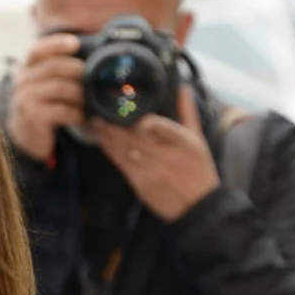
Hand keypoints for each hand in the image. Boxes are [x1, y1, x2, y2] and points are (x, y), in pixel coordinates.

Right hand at [7, 32, 85, 161]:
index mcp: (27, 69)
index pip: (36, 51)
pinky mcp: (32, 117)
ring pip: (60, 88)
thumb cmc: (48, 103)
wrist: (30, 134)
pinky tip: (82, 117)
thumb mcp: (50, 82)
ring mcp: (24, 100)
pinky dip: (77, 113)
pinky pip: (61, 110)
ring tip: (89, 100)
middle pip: (53, 67)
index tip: (75, 44)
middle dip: (77, 69)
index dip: (55, 44)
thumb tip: (99, 49)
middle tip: (92, 76)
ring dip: (80, 94)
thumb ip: (64, 67)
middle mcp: (22, 82)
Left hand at [92, 85, 220, 220]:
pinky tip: (101, 141)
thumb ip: (187, 113)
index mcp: (184, 143)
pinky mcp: (139, 183)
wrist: (196, 205)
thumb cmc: (198, 169)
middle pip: (138, 138)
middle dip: (117, 125)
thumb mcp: (198, 139)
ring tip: (95, 122)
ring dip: (108, 136)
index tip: (138, 115)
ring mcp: (151, 171)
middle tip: (101, 111)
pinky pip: (121, 164)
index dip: (151, 123)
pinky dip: (110, 151)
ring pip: (125, 150)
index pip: (167, 129)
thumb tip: (182, 88)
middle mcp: (166, 156)